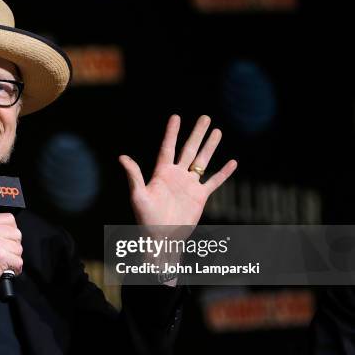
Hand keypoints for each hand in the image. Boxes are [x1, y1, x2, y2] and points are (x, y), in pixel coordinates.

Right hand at [0, 213, 22, 310]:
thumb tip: (12, 229)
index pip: (9, 218)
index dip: (11, 231)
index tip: (6, 240)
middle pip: (16, 234)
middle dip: (13, 246)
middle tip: (4, 254)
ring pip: (19, 248)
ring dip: (14, 258)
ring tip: (2, 262)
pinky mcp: (1, 256)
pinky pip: (18, 261)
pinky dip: (15, 269)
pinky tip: (5, 270)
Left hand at [119, 115, 236, 226]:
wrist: (163, 237)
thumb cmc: (146, 219)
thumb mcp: (138, 196)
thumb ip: (134, 176)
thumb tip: (122, 157)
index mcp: (161, 173)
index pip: (168, 147)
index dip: (172, 132)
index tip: (176, 117)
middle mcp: (176, 176)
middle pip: (188, 149)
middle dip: (197, 133)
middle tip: (205, 117)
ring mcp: (189, 185)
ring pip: (202, 161)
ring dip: (210, 147)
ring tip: (217, 131)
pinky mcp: (199, 197)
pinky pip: (214, 182)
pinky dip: (224, 173)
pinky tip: (233, 162)